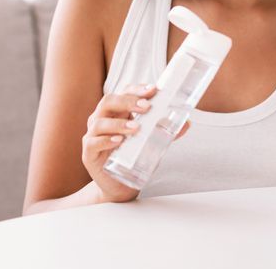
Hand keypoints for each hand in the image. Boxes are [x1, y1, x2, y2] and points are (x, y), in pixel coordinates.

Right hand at [82, 84, 190, 202]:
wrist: (119, 186)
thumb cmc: (132, 159)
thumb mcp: (151, 143)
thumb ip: (165, 132)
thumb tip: (186, 123)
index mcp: (116, 112)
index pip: (123, 92)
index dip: (136, 89)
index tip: (152, 90)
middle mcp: (102, 120)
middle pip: (109, 101)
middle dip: (128, 101)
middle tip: (146, 107)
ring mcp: (93, 136)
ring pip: (99, 122)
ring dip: (119, 123)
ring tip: (136, 128)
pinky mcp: (89, 153)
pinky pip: (93, 142)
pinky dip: (106, 140)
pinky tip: (119, 141)